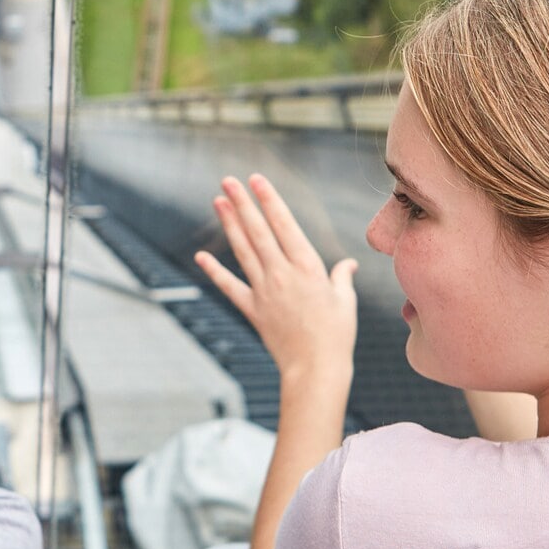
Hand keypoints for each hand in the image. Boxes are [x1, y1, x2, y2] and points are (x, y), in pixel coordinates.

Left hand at [196, 174, 357, 384]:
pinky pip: (230, 287)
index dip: (268, 200)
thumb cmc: (336, 335)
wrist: (315, 369)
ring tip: (218, 201)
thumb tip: (348, 266)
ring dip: (229, 224)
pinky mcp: (253, 310)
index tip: (257, 179)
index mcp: (308, 267)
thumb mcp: (345, 301)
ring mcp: (264, 291)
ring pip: (242, 251)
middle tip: (228, 180)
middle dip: (242, 203)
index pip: (284, 224)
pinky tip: (200, 257)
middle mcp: (282, 274)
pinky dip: (214, 272)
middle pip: (258, 231)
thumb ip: (342, 278)